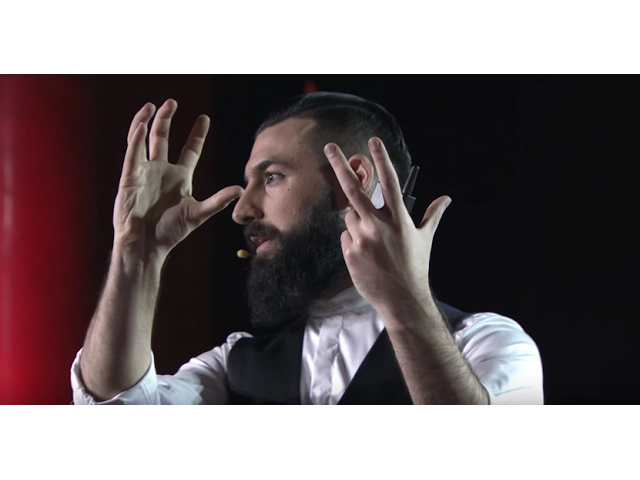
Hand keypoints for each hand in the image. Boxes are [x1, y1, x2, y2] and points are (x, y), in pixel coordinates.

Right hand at [113, 99, 243, 260]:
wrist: (146, 245)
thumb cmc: (170, 232)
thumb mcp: (198, 213)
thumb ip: (218, 200)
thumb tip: (239, 189)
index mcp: (180, 177)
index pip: (190, 150)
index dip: (197, 134)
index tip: (204, 118)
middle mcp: (162, 171)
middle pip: (162, 138)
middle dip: (166, 119)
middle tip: (172, 102)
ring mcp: (144, 172)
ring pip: (144, 140)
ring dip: (147, 122)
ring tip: (153, 106)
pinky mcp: (129, 178)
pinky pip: (132, 153)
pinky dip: (135, 139)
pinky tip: (141, 125)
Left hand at [323, 137, 450, 318]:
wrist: (402, 298)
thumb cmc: (415, 267)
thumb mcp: (426, 239)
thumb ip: (433, 215)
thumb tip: (446, 198)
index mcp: (399, 220)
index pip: (389, 183)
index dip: (381, 159)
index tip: (373, 141)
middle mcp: (379, 226)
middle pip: (354, 189)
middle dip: (341, 165)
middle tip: (330, 147)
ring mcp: (362, 239)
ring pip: (350, 217)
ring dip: (357, 222)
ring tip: (374, 243)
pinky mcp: (350, 252)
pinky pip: (345, 237)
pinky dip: (353, 241)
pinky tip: (366, 254)